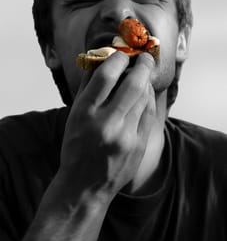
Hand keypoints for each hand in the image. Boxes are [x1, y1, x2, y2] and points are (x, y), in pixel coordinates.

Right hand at [60, 51, 155, 197]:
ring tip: (142, 78)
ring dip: (145, 82)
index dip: (118, 59)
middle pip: (133, 83)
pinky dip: (148, 99)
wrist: (85, 186)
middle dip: (142, 64)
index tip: (123, 55)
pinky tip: (144, 96)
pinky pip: (150, 113)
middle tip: (144, 57)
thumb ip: (87, 85)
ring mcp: (126, 136)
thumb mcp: (74, 115)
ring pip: (145, 97)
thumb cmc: (76, 146)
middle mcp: (107, 123)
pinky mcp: (139, 145)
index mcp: (85, 113)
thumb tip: (101, 58)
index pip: (107, 75)